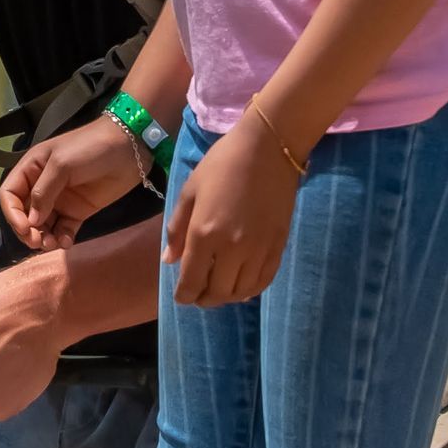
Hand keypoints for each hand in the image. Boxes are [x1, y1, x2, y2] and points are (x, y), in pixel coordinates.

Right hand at [0, 117, 143, 251]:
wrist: (129, 149)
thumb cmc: (91, 148)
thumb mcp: (62, 164)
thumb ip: (44, 192)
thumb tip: (32, 221)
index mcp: (32, 169)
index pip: (10, 194)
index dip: (12, 213)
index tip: (25, 228)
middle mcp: (42, 186)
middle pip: (24, 214)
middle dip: (27, 230)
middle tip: (38, 242)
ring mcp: (60, 200)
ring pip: (42, 225)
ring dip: (43, 238)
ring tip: (52, 244)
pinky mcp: (78, 211)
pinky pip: (63, 229)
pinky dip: (61, 239)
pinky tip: (66, 242)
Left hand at [165, 118, 300, 307]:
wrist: (268, 149)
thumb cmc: (222, 164)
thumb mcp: (190, 191)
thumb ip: (177, 229)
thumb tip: (169, 261)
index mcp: (204, 234)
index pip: (192, 282)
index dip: (184, 296)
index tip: (181, 296)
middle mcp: (232, 249)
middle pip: (217, 293)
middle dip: (203, 299)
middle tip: (198, 294)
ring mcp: (258, 250)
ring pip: (241, 292)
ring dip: (227, 297)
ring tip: (219, 289)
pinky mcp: (278, 246)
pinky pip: (264, 281)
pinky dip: (251, 290)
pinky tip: (242, 286)